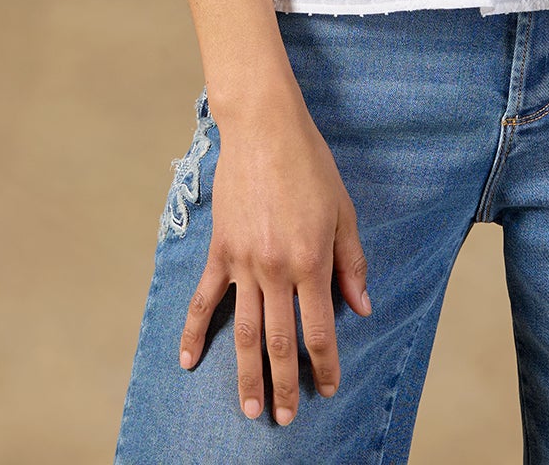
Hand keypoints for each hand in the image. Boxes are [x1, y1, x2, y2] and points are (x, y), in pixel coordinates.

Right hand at [179, 87, 371, 424]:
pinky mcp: (220, 250)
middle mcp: (277, 270)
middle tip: (283, 419)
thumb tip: (361, 307)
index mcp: (311, 262)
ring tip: (250, 407)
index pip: (319, 331)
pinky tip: (187, 361)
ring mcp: (244, 263)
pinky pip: (204, 299)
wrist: (264, 128)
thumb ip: (352, 263)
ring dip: (246, 374)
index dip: (324, 366)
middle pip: (279, 342)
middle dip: (284, 384)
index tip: (327, 389)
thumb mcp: (343, 211)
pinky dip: (193, 332)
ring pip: (243, 331)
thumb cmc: (310, 165)